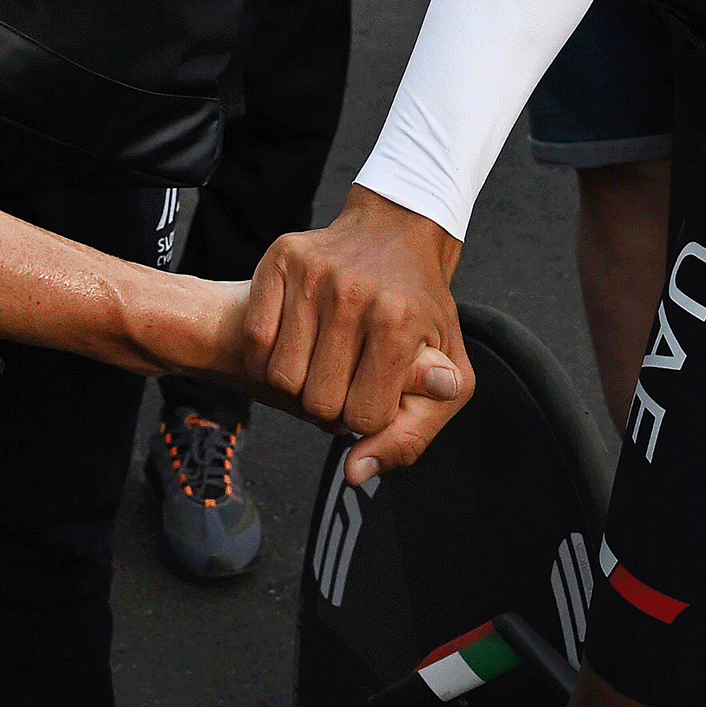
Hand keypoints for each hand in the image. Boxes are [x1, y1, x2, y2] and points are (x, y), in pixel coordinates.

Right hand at [240, 191, 477, 484]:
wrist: (398, 233)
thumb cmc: (422, 311)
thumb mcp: (450, 375)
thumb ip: (412, 434)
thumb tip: (356, 473)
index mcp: (399, 325)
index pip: (363, 419)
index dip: (368, 416)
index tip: (377, 391)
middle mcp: (354, 296)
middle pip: (317, 403)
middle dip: (333, 403)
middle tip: (348, 377)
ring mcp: (312, 275)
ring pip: (281, 379)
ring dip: (300, 384)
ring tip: (323, 363)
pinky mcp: (279, 261)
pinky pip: (255, 344)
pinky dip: (269, 360)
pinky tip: (296, 347)